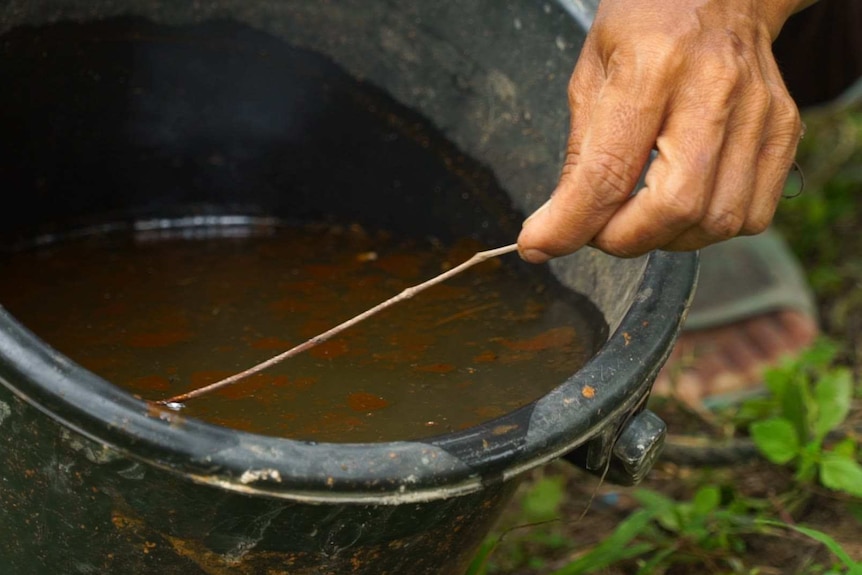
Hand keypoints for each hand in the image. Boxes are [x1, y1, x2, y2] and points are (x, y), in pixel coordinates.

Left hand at [518, 0, 814, 261]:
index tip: (539, 245)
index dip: (571, 224)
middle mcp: (714, 89)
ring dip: (664, 238)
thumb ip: (579, 155)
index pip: (610, 172)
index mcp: (653, 65)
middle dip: (623, 239)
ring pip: (717, 221)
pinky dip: (707, 229)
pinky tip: (680, 206)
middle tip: (596, 230)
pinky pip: (751, 215)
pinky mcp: (785, 132)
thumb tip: (555, 228)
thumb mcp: (591, 73)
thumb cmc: (646, 25)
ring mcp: (759, 112)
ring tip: (636, 216)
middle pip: (675, 207)